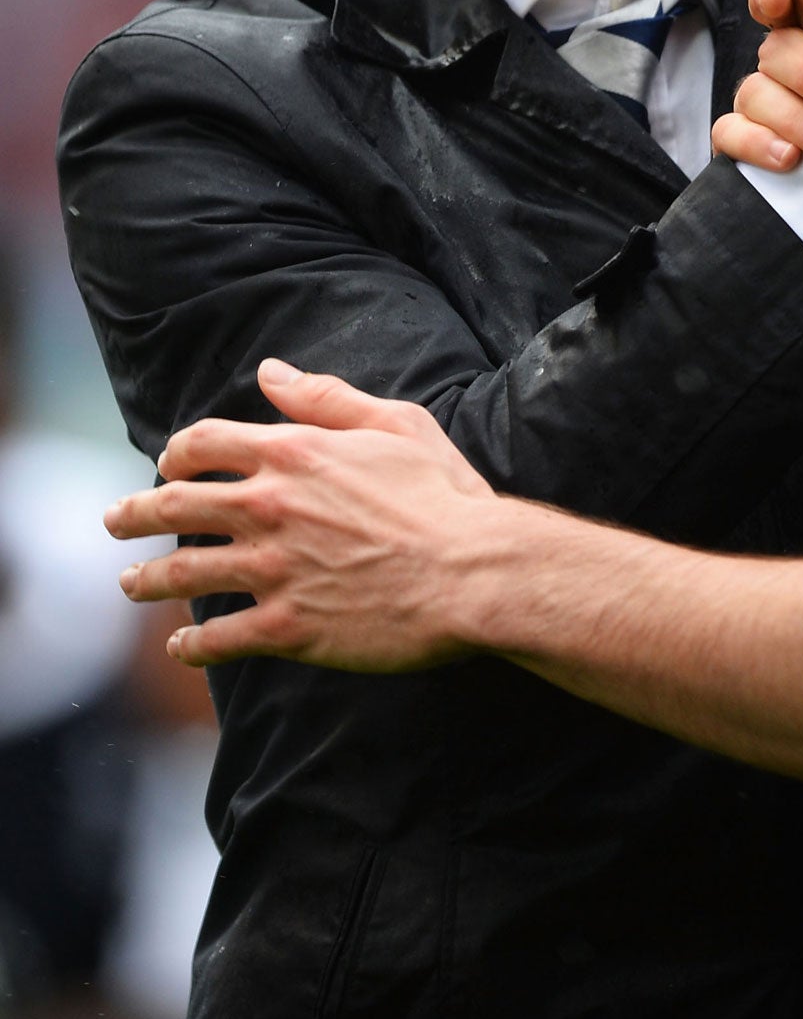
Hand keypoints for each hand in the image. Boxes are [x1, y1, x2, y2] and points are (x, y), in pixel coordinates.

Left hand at [105, 358, 495, 669]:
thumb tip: (271, 372)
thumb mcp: (396, 423)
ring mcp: (273, 570)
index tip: (168, 463)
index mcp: (294, 453)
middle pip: (175, 505)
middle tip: (114, 521)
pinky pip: (217, 638)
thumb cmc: (444, 494)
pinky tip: (179, 646)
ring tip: (129, 583)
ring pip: (183, 572)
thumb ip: (327, 397)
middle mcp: (270, 507)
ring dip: (146, 579)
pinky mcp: (286, 627)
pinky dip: (190, 644)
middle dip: (134, 513)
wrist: (472, 572)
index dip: (177, 451)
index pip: (205, 442)